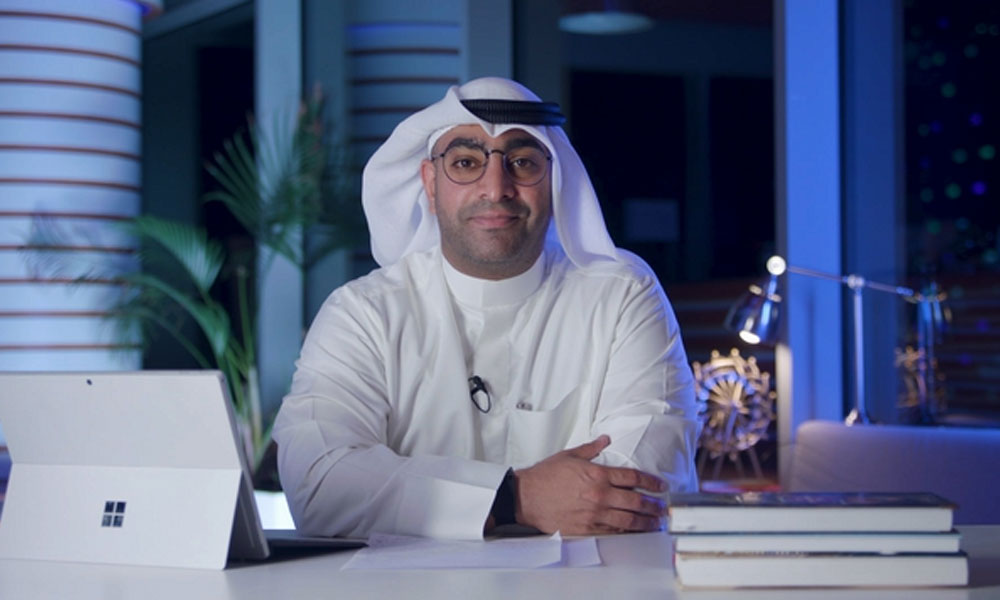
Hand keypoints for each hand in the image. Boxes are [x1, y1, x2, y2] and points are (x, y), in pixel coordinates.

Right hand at [513, 435, 667, 534]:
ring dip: (645, 522)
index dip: (651, 482)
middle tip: (663, 508)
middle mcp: (599, 494)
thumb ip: (591, 448)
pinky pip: (612, 532)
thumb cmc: (545, 476)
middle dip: (653, 505)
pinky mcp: (586, 528)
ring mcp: (593, 513)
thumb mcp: (569, 455)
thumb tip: (605, 440)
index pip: (632, 478)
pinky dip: (626, 532)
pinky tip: (634, 532)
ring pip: (628, 520)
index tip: (660, 486)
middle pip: (635, 501)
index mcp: (597, 474)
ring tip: (656, 523)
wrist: (526, 496)